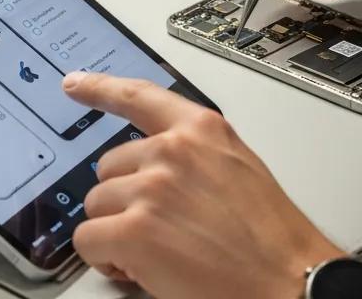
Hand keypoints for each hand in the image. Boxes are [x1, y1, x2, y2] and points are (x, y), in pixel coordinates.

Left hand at [64, 72, 342, 298]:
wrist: (287, 278)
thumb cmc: (270, 234)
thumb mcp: (237, 166)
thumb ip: (195, 153)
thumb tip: (156, 163)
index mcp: (201, 128)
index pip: (139, 96)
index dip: (100, 88)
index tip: (75, 83)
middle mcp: (173, 149)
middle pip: (109, 166)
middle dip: (124, 199)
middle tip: (156, 227)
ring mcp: (152, 187)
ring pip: (96, 205)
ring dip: (115, 231)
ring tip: (155, 250)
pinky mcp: (135, 230)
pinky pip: (89, 240)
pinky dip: (105, 259)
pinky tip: (138, 268)